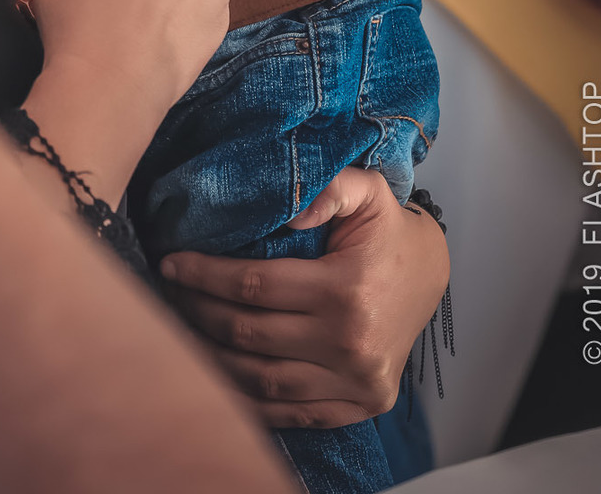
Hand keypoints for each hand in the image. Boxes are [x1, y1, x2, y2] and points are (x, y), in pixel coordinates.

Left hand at [160, 168, 450, 427]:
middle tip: (169, 294)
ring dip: (214, 358)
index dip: (205, 275)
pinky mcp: (361, 405)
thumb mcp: (367, 190)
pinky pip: (293, 413)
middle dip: (199, 312)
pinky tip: (220, 376)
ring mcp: (357, 382)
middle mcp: (351, 344)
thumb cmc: (387, 230)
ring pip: (263, 380)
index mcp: (347, 291)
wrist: (431, 274)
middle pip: (250, 334)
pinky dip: (251, 401)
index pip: (255, 285)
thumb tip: (289, 207)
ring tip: (183, 331)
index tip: (171, 264)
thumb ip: (329, 187)